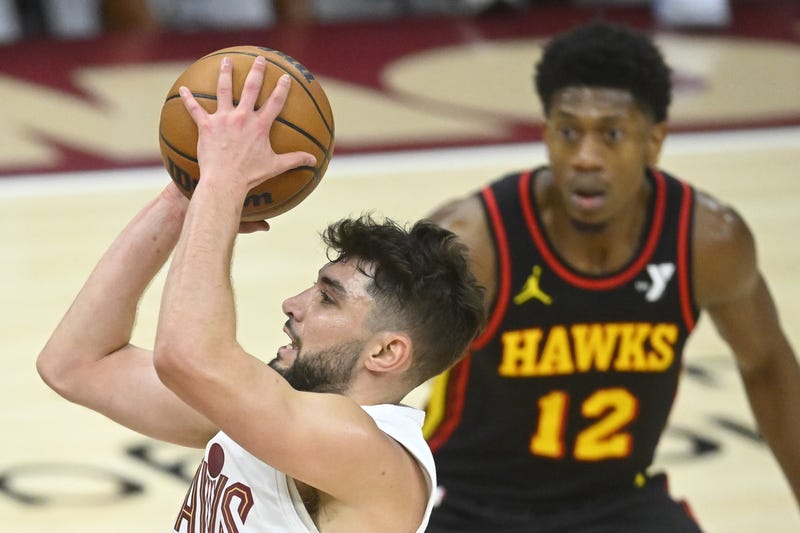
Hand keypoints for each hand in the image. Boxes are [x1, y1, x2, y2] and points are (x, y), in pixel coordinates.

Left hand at [179, 56, 315, 197]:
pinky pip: (195, 109)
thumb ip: (295, 160)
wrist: (225, 181)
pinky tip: (183, 89)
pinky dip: (188, 99)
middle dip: (257, 71)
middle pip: (251, 88)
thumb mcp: (276, 166)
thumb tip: (314, 161)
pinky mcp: (206, 125)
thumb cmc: (250, 176)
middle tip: (259, 59)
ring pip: (224, 90)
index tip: (285, 76)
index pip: (275, 102)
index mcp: (260, 125)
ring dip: (225, 73)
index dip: (282, 88)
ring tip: (226, 61)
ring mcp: (223, 119)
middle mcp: (243, 117)